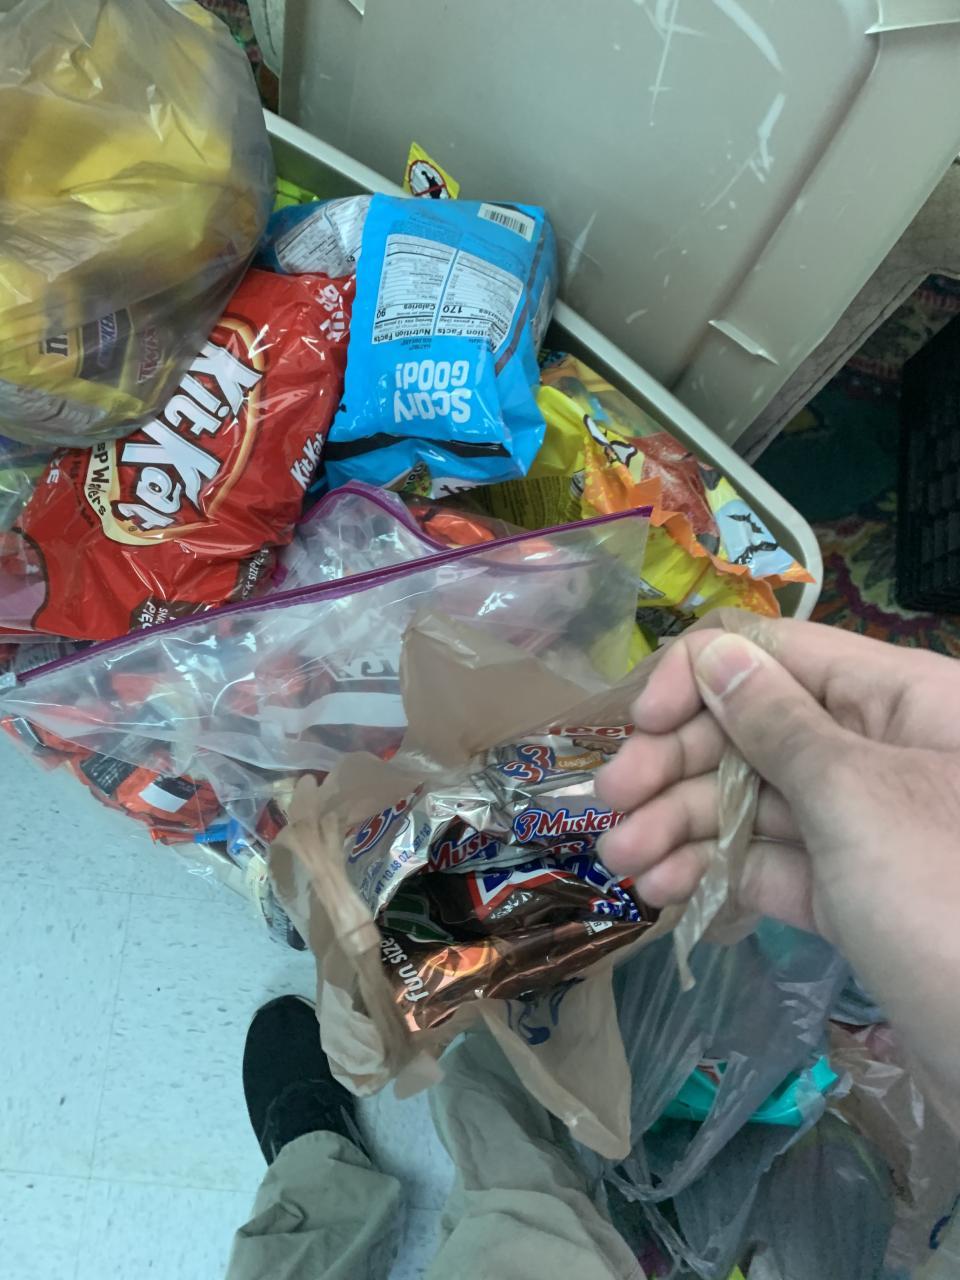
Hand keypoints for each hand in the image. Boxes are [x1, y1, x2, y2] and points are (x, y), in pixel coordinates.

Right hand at [595, 616, 959, 1102]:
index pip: (780, 653)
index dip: (701, 677)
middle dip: (676, 764)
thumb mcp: (857, 797)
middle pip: (754, 729)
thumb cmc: (946, 900)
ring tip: (620, 863)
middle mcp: (877, 749)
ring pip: (753, 801)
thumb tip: (714, 654)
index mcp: (899, 698)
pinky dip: (714, 871)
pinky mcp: (849, 894)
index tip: (642, 726)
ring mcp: (862, 826)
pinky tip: (663, 890)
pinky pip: (768, 863)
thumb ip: (777, 723)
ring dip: (679, 824)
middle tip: (610, 806)